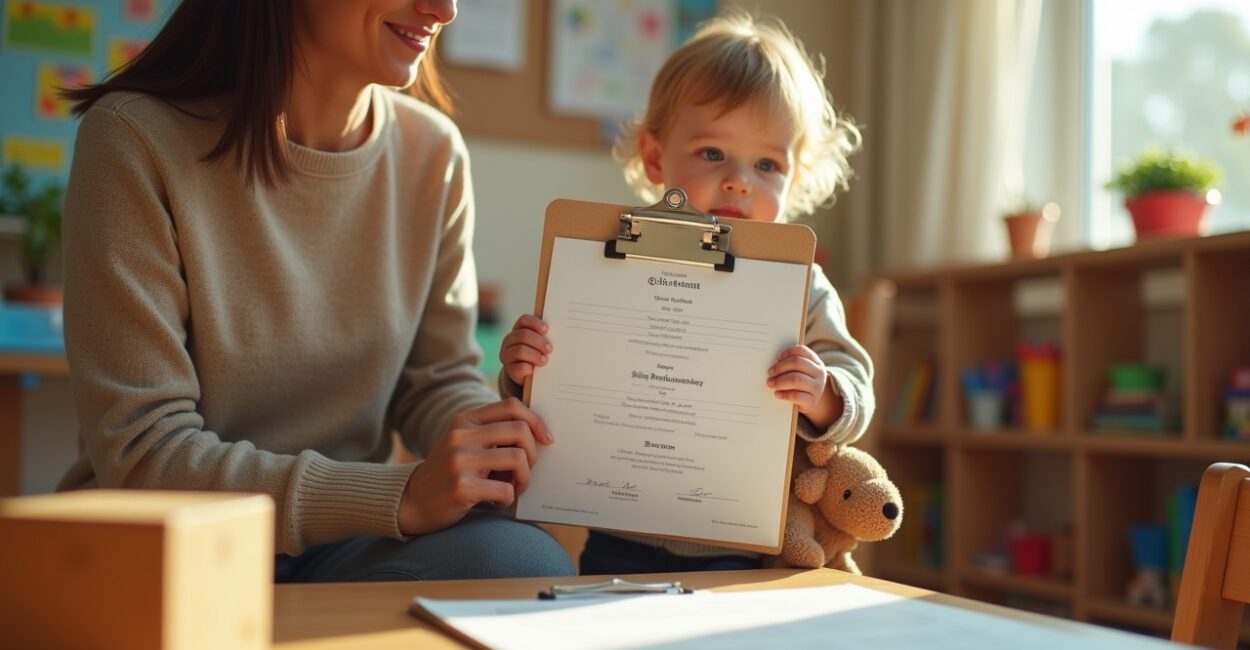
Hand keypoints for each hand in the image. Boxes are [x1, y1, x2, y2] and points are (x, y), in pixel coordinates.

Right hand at [397, 398, 554, 535]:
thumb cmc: (450, 472)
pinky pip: (506, 489)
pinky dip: (509, 498)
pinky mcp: (462, 487)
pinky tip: (497, 501)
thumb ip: (493, 433)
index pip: (511, 406)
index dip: (536, 421)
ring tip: (514, 487)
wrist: (413, 501)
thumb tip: (538, 434)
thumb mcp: (465, 443)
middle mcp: (461, 436)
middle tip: (526, 469)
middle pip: (520, 430)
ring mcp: (460, 461)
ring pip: (518, 459)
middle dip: (533, 452)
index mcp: (465, 420)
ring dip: (524, 478)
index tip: (546, 438)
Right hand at [500, 314, 551, 384]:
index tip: (546, 330)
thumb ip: (545, 337)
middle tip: (549, 349)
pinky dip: (528, 368)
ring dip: (535, 355)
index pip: (524, 320)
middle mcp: (510, 340)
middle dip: (538, 342)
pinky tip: (533, 369)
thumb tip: (560, 336)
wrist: (525, 373)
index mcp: (518, 329)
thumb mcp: (538, 343)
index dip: (535, 323)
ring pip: (520, 350)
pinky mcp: (509, 369)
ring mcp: (507, 354)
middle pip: (523, 335)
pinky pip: (518, 367)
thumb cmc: (535, 353)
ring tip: (544, 360)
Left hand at [768, 345, 841, 428]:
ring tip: (771, 383)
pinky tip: (777, 394)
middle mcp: (819, 372)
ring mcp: (817, 387)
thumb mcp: (801, 371)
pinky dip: (784, 394)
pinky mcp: (812, 401)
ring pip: (796, 379)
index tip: (777, 357)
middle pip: (798, 363)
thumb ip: (791, 365)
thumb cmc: (802, 383)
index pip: (802, 351)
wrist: (813, 401)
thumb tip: (773, 363)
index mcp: (815, 361)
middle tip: (770, 373)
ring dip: (780, 381)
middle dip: (780, 367)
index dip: (788, 352)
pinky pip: (796, 395)